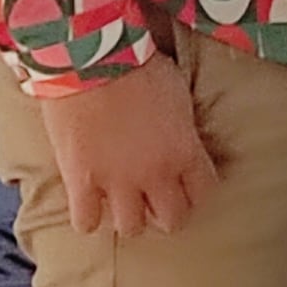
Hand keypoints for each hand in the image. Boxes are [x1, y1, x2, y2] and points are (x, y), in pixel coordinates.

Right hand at [27, 55, 218, 236]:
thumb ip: (182, 128)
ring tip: (120, 202)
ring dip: (127, 216)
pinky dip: (87, 217)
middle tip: (154, 200)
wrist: (92, 57)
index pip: (204, 193)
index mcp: (185, 151)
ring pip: (131, 228)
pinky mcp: (82, 180)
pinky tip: (87, 202)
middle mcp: (155, 174)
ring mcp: (117, 181)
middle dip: (166, 212)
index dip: (194, 192)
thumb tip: (181, 142)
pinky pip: (85, 222)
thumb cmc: (138, 65)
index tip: (185, 187)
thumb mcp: (178, 93)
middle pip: (173, 220)